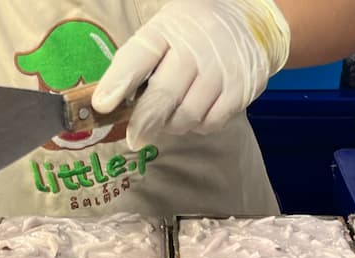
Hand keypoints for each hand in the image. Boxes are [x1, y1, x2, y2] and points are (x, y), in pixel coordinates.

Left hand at [92, 0, 290, 149]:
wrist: (251, 23)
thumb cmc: (195, 33)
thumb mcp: (165, 32)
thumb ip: (140, 62)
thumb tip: (111, 103)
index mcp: (168, 28)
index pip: (139, 55)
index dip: (118, 82)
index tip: (103, 105)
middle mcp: (197, 46)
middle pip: (164, 94)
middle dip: (144, 121)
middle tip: (135, 136)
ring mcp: (222, 69)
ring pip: (187, 116)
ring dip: (172, 125)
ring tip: (169, 117)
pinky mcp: (241, 90)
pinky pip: (211, 123)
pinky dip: (198, 126)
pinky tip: (195, 114)